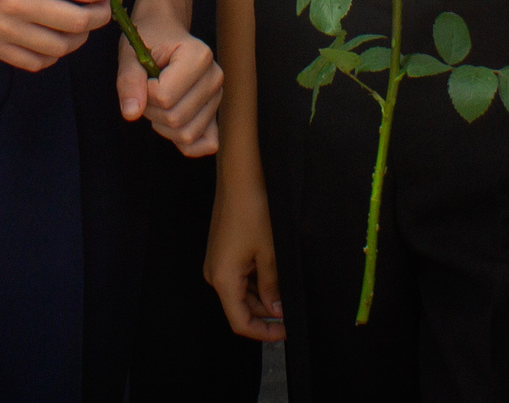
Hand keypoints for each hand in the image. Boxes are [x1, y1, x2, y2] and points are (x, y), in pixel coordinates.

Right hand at [0, 0, 112, 71]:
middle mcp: (18, 3)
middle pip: (80, 22)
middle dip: (100, 14)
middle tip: (100, 6)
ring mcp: (4, 29)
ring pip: (62, 47)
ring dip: (79, 37)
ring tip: (78, 22)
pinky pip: (36, 62)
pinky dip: (53, 54)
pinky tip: (52, 37)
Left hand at [117, 12, 221, 155]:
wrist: (165, 31)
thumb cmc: (149, 40)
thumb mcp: (131, 53)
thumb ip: (129, 81)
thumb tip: (131, 114)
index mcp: (198, 56)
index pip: (164, 96)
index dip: (144, 92)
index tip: (144, 75)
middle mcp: (214, 77)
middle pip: (176, 118)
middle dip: (151, 110)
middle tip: (147, 89)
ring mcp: (217, 97)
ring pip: (187, 134)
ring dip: (163, 125)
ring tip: (159, 101)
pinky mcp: (215, 112)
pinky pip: (207, 143)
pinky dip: (186, 142)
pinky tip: (170, 126)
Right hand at [206, 169, 284, 341]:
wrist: (240, 176)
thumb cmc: (254, 210)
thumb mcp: (270, 253)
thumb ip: (273, 287)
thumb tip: (277, 310)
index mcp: (222, 279)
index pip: (240, 322)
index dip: (264, 333)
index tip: (287, 330)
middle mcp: (214, 273)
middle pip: (241, 308)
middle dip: (267, 313)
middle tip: (293, 307)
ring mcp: (217, 261)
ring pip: (242, 292)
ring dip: (264, 295)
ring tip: (287, 287)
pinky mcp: (223, 250)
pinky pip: (240, 275)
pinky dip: (257, 280)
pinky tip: (275, 271)